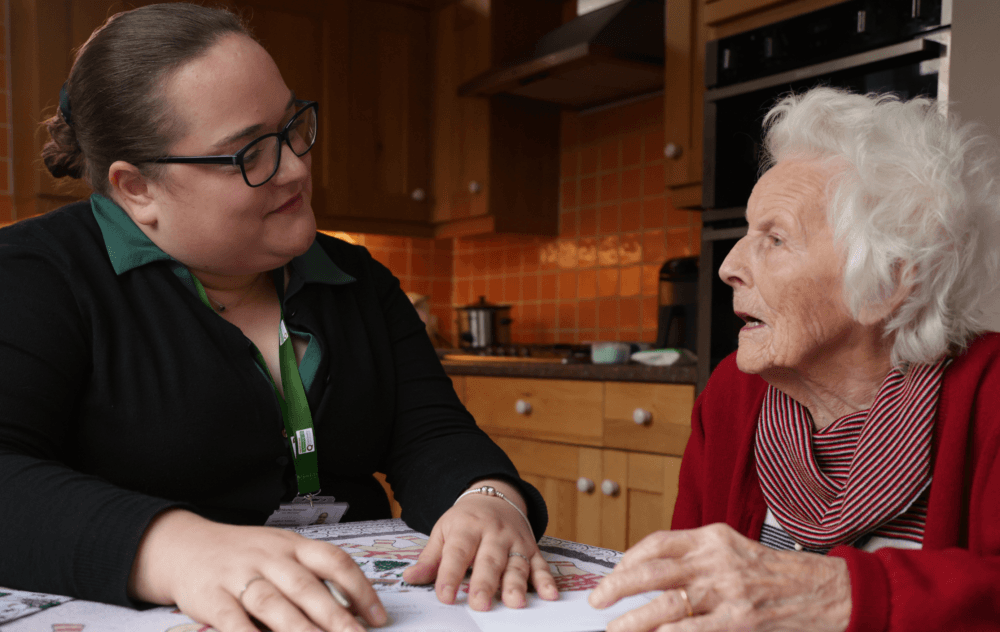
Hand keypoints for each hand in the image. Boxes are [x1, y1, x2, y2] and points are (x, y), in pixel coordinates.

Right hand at [128, 509, 387, 631]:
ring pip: (274, 605)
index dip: (360, 590)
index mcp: (293, 545)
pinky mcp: (211, 597)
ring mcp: (239, 576)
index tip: (378, 618)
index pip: (335, 562)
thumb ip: (311, 578)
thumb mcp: (280, 553)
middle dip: (336, 617)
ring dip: (300, 630)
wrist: (185, 546)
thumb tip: (353, 612)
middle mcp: (269, 557)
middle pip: (307, 587)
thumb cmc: (244, 556)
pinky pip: (233, 621)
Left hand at [402, 478, 558, 610]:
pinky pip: (540, 564)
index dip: (450, 574)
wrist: (495, 497)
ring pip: (516, 563)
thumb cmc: (465, 521)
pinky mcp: (531, 548)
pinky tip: (549, 595)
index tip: (445, 596)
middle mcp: (493, 533)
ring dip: (516, 584)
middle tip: (480, 604)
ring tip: (514, 603)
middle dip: (485, 583)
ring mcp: (515, 541)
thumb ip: (430, 558)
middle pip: (489, 560)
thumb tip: (410, 578)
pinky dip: (546, 580)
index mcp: (467, 527)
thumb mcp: (443, 531)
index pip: (457, 552)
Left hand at [589, 523, 850, 631]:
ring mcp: (726, 590)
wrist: (827, 591)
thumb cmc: (779, 574)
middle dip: (616, 587)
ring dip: (633, 619)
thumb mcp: (736, 551)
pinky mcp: (738, 619)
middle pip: (651, 570)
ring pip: (664, 603)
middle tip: (597, 601)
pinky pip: (691, 629)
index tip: (612, 574)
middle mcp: (715, 559)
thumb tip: (655, 576)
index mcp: (712, 537)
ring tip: (615, 629)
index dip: (628, 559)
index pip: (658, 543)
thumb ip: (699, 558)